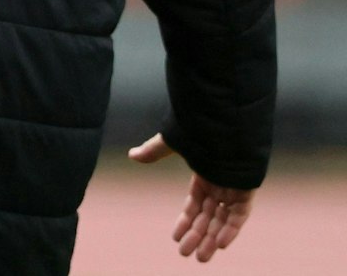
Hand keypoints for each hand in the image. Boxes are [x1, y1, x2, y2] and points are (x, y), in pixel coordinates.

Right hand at [129, 133, 256, 262]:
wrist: (224, 120)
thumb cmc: (198, 129)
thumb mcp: (172, 142)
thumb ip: (154, 151)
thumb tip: (132, 155)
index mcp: (204, 176)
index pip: (194, 205)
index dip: (185, 222)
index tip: (175, 238)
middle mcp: (220, 185)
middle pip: (207, 217)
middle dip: (197, 237)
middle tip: (186, 255)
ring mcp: (234, 188)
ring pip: (222, 220)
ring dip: (212, 239)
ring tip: (202, 258)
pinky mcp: (246, 190)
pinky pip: (239, 215)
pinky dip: (231, 229)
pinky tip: (221, 244)